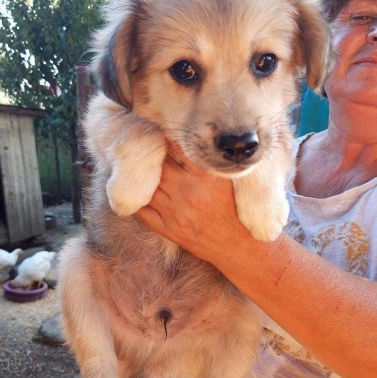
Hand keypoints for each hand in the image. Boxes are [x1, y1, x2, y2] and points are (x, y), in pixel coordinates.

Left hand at [136, 143, 252, 265]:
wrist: (241, 248)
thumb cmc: (238, 211)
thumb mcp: (231, 182)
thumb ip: (213, 163)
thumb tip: (196, 142)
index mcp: (207, 179)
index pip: (181, 150)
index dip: (170, 138)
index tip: (164, 130)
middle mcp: (189, 194)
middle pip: (160, 166)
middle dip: (154, 155)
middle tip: (147, 144)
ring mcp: (176, 213)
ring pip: (148, 186)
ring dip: (142, 175)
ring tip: (140, 164)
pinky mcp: (169, 230)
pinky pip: (142, 211)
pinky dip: (136, 199)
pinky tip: (136, 190)